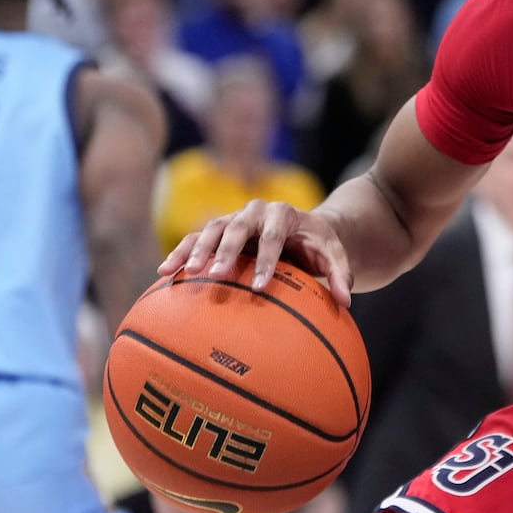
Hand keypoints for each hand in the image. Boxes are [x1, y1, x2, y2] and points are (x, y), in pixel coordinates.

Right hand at [157, 200, 353, 307]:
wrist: (301, 227)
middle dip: (225, 251)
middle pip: (237, 228)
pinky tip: (165, 273)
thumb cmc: (316, 243)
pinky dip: (180, 252)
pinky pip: (194, 238)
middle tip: (215, 276)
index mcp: (283, 213)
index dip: (266, 259)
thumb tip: (346, 301)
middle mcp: (255, 211)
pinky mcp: (218, 229)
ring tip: (181, 272)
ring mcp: (233, 219)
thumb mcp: (333, 253)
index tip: (259, 286)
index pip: (273, 235)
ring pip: (211, 229)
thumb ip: (341, 273)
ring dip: (196, 250)